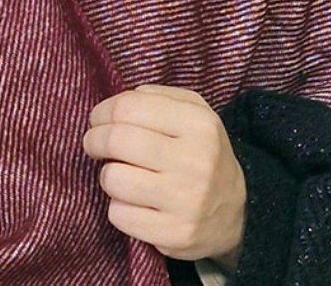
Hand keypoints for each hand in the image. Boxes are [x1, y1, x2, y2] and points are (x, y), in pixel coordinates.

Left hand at [83, 84, 246, 271]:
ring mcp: (186, 201)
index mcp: (199, 124)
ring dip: (107, 175)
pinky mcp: (174, 234)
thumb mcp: (193, 112)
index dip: (103, 112)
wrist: (237, 212)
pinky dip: (117, 206)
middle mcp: (195, 160)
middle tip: (93, 144)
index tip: (98, 119)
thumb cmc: (201, 152)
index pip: (129, 108)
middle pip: (116, 140)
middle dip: (94, 140)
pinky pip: (119, 215)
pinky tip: (132, 201)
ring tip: (120, 174)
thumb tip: (115, 104)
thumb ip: (155, 96)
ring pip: (113, 178)